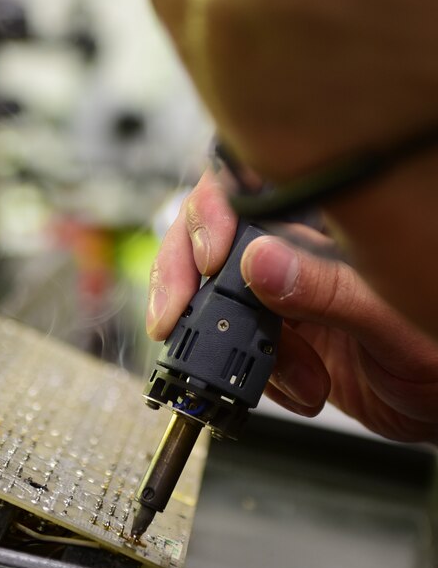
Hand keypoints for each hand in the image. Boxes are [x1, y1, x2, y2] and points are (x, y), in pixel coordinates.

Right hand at [147, 171, 437, 443]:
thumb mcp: (394, 320)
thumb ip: (329, 290)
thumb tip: (260, 263)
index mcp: (329, 217)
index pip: (245, 182)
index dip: (211, 211)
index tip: (207, 261)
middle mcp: (297, 244)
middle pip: (210, 236)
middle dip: (185, 280)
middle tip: (174, 319)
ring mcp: (283, 289)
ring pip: (215, 296)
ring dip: (233, 344)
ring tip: (295, 373)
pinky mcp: (278, 329)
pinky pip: (234, 343)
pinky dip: (256, 375)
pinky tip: (304, 385)